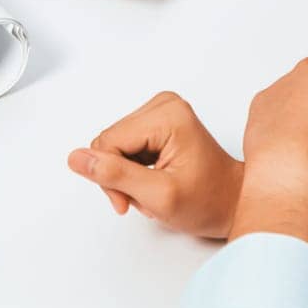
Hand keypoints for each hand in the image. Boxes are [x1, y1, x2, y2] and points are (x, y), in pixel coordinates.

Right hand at [68, 92, 243, 238]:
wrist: (232, 203)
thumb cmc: (207, 202)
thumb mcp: (158, 196)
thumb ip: (115, 175)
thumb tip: (76, 158)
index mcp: (167, 115)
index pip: (108, 142)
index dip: (109, 177)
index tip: (127, 202)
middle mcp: (164, 104)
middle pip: (109, 140)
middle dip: (118, 176)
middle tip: (139, 199)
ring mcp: (162, 110)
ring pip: (114, 144)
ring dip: (125, 174)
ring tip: (149, 190)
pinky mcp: (158, 120)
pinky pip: (125, 144)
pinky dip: (132, 168)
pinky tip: (151, 179)